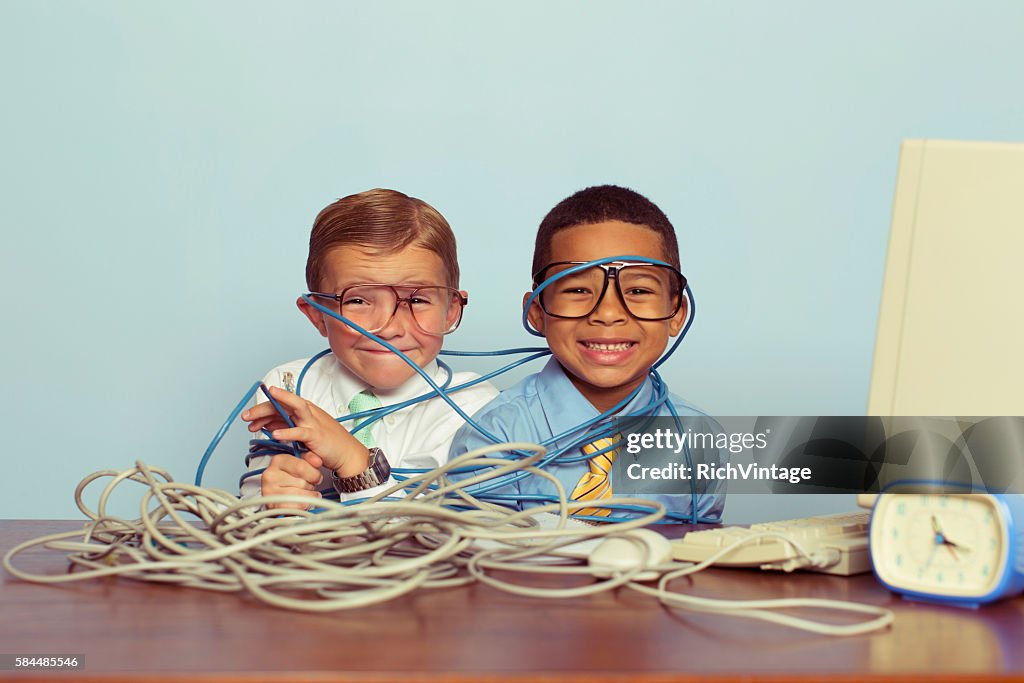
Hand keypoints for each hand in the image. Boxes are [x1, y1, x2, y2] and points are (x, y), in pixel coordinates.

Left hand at [242, 385, 369, 476]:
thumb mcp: (303, 432)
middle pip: (283, 404)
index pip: (279, 405)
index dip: (262, 410)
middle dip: (263, 408)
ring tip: (259, 412)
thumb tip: (267, 424)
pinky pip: (300, 432)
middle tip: (246, 416)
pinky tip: (274, 434)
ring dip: (276, 406)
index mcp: (304, 411)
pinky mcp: (317, 435)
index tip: (249, 418)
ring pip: (294, 408)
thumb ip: (286, 426)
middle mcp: (308, 412)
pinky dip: (287, 432)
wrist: (347, 454)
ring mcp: (313, 422)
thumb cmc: (327, 443)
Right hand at [259, 453, 324, 510]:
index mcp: (279, 460)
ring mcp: (268, 490)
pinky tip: (304, 504)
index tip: (317, 478)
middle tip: (309, 487)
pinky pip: (294, 507)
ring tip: (308, 495)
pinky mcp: (271, 506)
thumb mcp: (302, 463)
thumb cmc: (293, 480)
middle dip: (310, 487)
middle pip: (302, 483)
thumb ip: (311, 459)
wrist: (280, 498)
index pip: (301, 467)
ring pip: (298, 496)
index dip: (314, 474)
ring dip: (308, 497)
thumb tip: (317, 461)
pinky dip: (303, 507)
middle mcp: (270, 474)